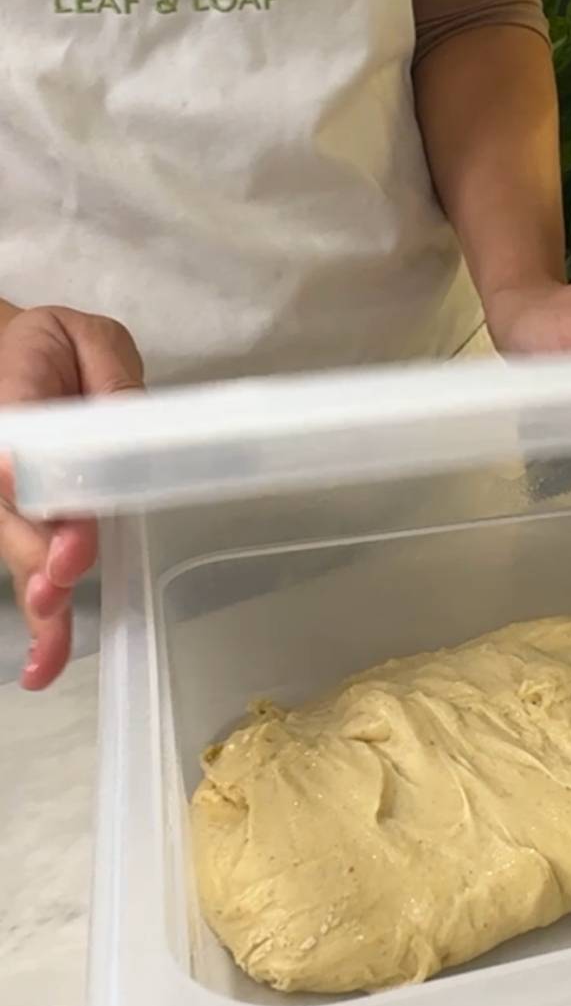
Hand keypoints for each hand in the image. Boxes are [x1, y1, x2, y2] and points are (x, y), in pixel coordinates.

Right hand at [0, 306, 143, 689]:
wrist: (18, 358)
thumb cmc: (60, 351)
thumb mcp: (91, 341)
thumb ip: (111, 378)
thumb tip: (123, 427)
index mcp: (10, 405)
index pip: (13, 451)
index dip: (29, 487)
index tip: (37, 506)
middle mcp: (1, 463)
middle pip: (11, 518)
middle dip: (38, 551)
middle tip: (61, 578)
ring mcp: (7, 502)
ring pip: (18, 557)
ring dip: (37, 602)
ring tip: (49, 653)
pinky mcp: (24, 529)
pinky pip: (31, 573)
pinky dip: (42, 623)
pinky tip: (44, 664)